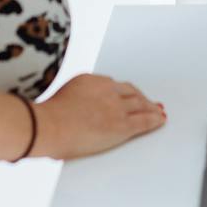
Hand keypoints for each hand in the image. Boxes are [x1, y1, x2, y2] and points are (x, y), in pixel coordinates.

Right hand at [35, 73, 166, 160]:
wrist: (49, 126)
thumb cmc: (46, 121)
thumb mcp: (58, 102)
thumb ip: (70, 104)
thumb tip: (68, 115)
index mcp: (89, 81)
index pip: (112, 85)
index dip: (123, 92)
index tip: (126, 95)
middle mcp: (106, 90)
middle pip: (130, 92)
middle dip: (140, 98)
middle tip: (148, 102)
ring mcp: (116, 107)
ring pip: (140, 104)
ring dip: (150, 108)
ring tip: (157, 111)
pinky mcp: (122, 125)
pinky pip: (144, 120)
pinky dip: (154, 119)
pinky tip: (160, 120)